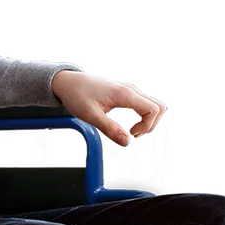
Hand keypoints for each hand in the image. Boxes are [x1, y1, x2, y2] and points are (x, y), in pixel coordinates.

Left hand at [51, 69, 165, 149]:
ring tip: (127, 128)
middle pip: (158, 107)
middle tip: (131, 133)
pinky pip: (140, 105)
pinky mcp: (123, 94)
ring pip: (150, 106)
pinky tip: (122, 122)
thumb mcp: (91, 116)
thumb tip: (125, 143)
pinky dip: (137, 115)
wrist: (67, 82)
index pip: (153, 110)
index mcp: (125, 94)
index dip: (146, 126)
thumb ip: (110, 130)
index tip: (130, 134)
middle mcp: (129, 91)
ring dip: (144, 120)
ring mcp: (127, 91)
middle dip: (149, 124)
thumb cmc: (76, 94)